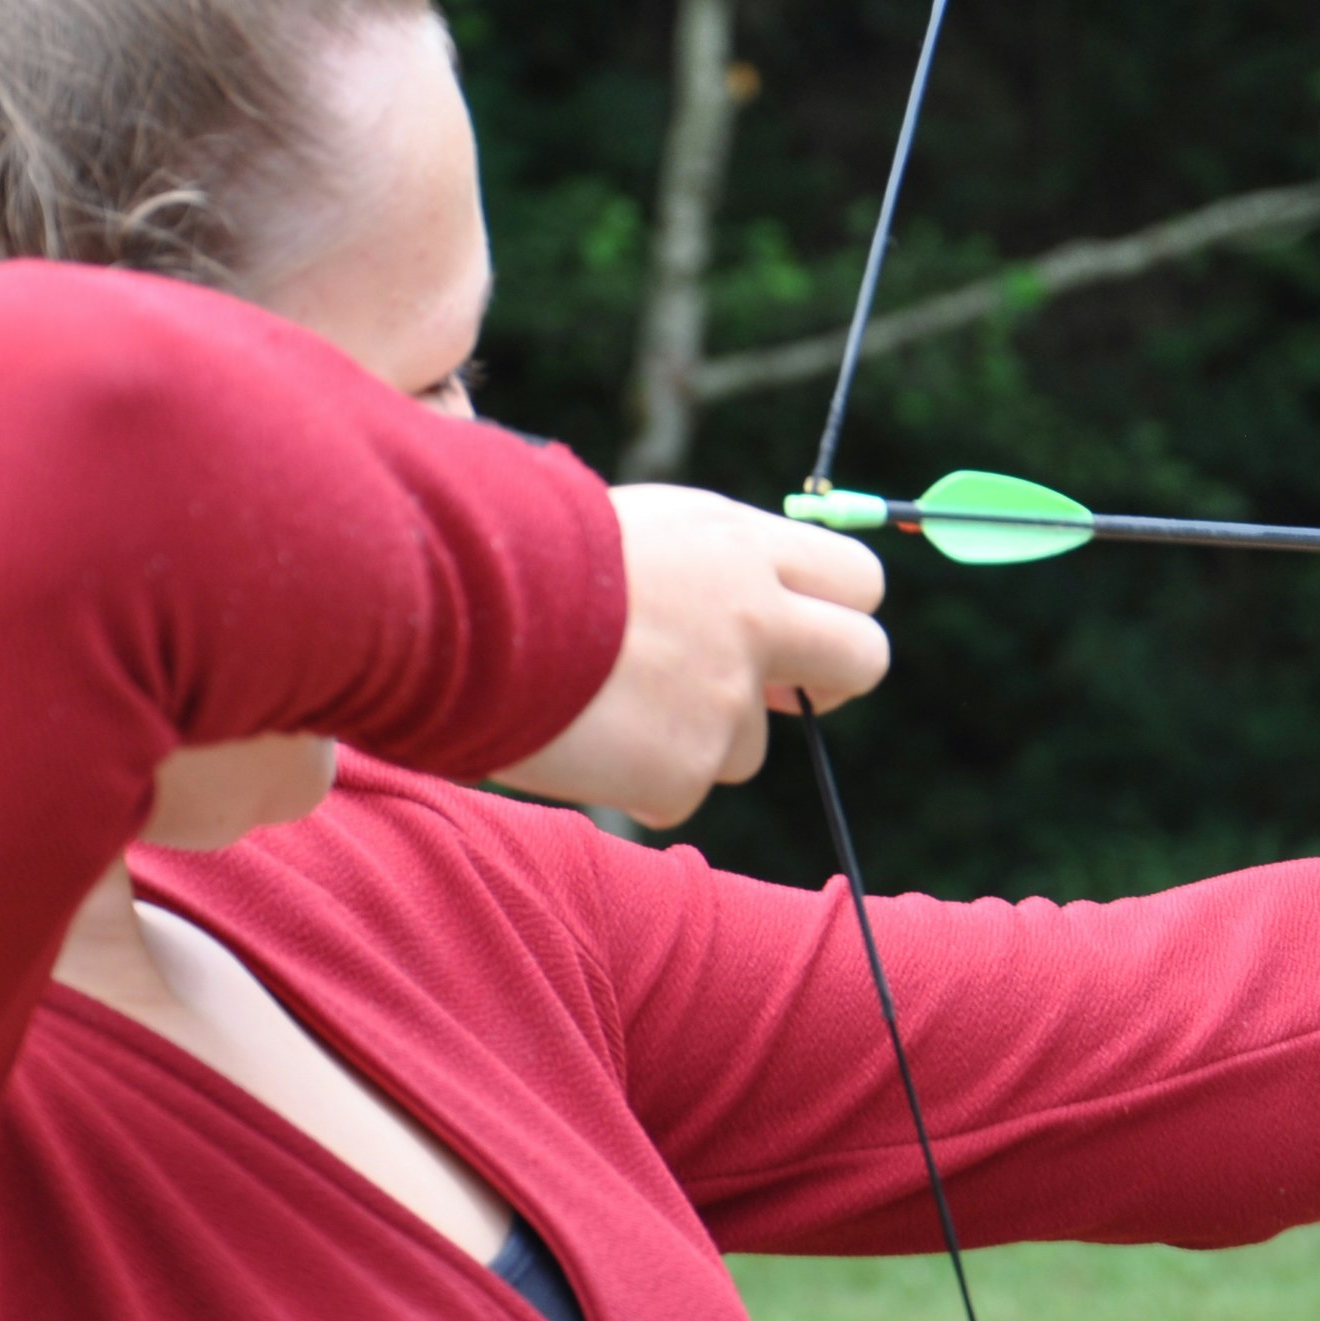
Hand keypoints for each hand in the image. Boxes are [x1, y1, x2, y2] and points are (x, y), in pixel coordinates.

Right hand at [498, 485, 888, 828]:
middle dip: (828, 686)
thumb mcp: (635, 530)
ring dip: (695, 739)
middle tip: (776, 695)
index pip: (857, 579)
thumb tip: (755, 600)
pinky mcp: (686, 769)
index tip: (801, 632)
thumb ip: (707, 566)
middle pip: (864, 660)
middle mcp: (754, 618)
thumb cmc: (521, 554)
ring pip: (749, 745)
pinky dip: (633, 778)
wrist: (455, 608)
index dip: (837, 613)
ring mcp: (725, 698)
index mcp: (741, 546)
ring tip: (607, 701)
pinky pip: (676, 790)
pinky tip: (579, 734)